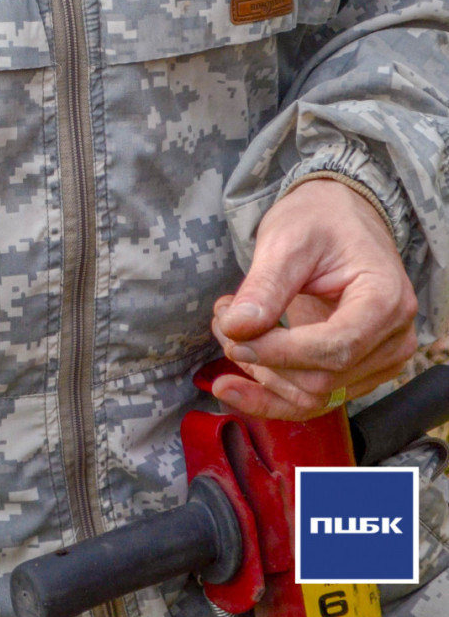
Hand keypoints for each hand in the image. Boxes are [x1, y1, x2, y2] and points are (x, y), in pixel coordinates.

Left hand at [210, 178, 417, 420]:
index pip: (335, 348)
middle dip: (261, 358)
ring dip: (259, 374)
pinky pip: (313, 398)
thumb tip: (236, 329)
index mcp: (386, 299)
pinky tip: (234, 383)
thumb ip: (264, 287)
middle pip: (321, 378)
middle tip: (223, 317)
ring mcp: (378, 360)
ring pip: (312, 395)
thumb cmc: (319, 221)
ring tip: (229, 329)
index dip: (278, 352)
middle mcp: (392, 338)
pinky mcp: (356, 371)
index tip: (232, 337)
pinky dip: (269, 392)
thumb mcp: (286, 241)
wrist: (339, 218)